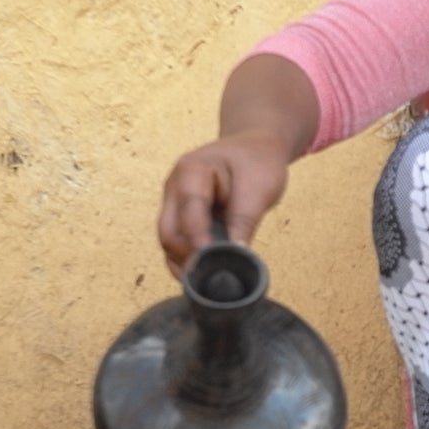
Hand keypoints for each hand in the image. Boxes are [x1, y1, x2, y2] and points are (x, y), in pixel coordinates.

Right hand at [156, 132, 292, 277]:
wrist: (254, 149)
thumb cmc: (257, 162)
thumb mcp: (259, 187)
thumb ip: (245, 220)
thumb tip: (235, 257)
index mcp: (192, 170)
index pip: (189, 208)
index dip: (197, 237)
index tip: (211, 260)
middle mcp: (175, 187)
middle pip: (169, 230)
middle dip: (187, 256)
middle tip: (213, 276)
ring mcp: (174, 204)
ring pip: (169, 242)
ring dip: (186, 262)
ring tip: (210, 280)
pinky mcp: (181, 219)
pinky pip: (177, 245)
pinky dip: (187, 261)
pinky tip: (204, 276)